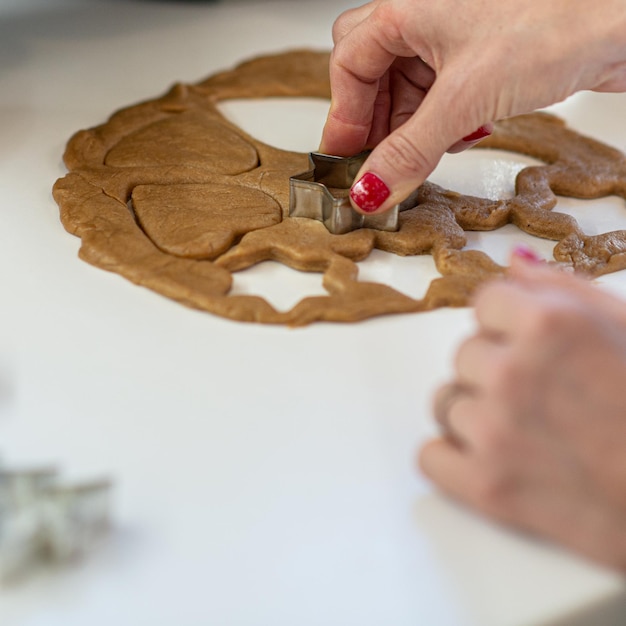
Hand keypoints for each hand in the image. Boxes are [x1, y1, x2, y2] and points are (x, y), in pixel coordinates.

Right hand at [320, 0, 625, 213]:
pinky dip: (442, 122)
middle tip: (376, 161)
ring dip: (410, 128)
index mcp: (407, 7)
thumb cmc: (557, 20)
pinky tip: (460, 137)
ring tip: (422, 156)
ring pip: (408, 87)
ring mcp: (455, 36)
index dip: (344, 117)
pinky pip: (442, 93)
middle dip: (375, 121)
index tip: (345, 160)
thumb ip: (409, 151)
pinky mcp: (482, 57)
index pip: (349, 65)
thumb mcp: (464, 99)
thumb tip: (370, 190)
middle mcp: (426, 16)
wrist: (624, 18)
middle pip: (373, 73)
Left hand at [419, 250, 625, 569]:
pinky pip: (430, 456)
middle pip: (464, 354)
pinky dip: (451, 460)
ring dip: (477, 415)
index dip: (508, 326)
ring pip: (446, 402)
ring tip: (528, 435)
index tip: (530, 347)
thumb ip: (565, 289)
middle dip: (495, 371)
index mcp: (549, 325)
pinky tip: (492, 461)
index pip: (484, 303)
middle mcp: (513, 372)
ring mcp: (494, 430)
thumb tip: (515, 263)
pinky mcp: (485, 486)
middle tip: (543, 399)